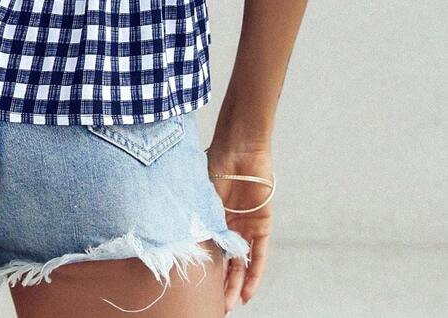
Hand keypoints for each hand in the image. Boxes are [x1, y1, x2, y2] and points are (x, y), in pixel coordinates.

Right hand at [205, 138, 274, 312]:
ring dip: (237, 284)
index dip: (205, 270)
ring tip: (232, 303)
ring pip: (242, 262)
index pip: (209, 250)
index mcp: (212, 217)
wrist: (239, 150)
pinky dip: (255, 273)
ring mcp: (246, 226)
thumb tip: (188, 248)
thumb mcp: (202, 198)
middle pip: (226, 261)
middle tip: (216, 304)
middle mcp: (229, 225)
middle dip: (221, 284)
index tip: (197, 289)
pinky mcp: (262, 226)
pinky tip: (249, 292)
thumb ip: (201, 221)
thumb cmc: (215, 165)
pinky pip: (259, 255)